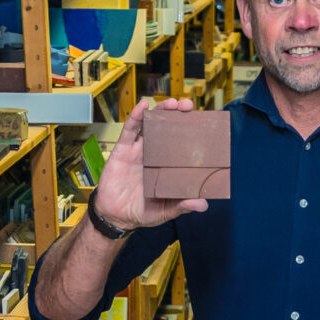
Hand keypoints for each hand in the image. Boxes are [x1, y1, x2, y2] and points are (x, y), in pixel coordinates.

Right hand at [93, 97, 207, 228]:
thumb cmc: (141, 211)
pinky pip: (130, 130)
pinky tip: (143, 106)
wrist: (115, 216)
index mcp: (167, 165)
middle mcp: (154, 154)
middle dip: (177, 114)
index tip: (203, 121)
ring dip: (161, 111)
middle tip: (187, 106)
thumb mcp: (166, 210)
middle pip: (167, 128)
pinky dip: (135, 116)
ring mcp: (139, 150)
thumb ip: (182, 205)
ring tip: (171, 103)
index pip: (181, 143)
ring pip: (150, 124)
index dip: (190, 130)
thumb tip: (203, 204)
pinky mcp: (123, 150)